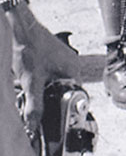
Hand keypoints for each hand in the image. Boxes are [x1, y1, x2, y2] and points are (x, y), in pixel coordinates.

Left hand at [10, 14, 80, 133]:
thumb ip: (34, 106)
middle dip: (51, 102)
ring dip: (44, 93)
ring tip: (31, 94)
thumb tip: (33, 127)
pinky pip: (49, 78)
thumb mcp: (31, 82)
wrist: (20, 28)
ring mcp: (62, 61)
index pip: (75, 97)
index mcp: (74, 71)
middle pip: (64, 93)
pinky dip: (40, 84)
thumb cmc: (30, 48)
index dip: (65, 109)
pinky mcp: (51, 60)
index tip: (56, 121)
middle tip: (38, 109)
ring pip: (55, 86)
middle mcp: (71, 66)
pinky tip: (29, 84)